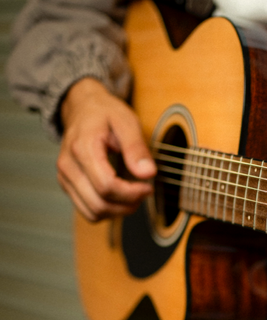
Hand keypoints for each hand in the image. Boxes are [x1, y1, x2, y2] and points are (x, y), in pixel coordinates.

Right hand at [57, 77, 155, 220]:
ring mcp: (64, 177)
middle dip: (127, 205)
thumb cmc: (105, 113)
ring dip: (117, 211)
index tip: (147, 186)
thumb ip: (137, 148)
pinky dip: (106, 210)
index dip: (131, 193)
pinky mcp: (67, 185)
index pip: (107, 186)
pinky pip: (87, 210)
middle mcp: (68, 166)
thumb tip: (148, 173)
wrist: (82, 108)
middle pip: (99, 204)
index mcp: (82, 148)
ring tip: (133, 196)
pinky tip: (120, 198)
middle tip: (143, 192)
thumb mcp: (127, 122)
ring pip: (92, 212)